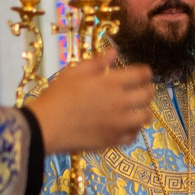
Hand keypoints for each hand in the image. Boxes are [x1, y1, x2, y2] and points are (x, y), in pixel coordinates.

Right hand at [32, 51, 153, 154]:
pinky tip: (125, 126)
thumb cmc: (57, 96)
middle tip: (141, 90)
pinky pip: (133, 136)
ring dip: (143, 111)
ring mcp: (118, 124)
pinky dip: (132, 130)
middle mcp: (120, 102)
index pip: (142, 74)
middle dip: (147, 89)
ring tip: (135, 109)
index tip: (142, 73)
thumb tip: (113, 52)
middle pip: (148, 95)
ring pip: (145, 117)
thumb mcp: (74, 72)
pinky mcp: (113, 141)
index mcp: (111, 83)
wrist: (45, 126)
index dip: (145, 72)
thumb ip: (97, 62)